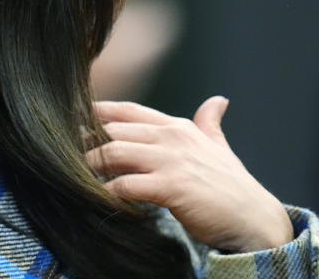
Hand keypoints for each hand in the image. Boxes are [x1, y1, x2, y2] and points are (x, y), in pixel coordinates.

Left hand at [86, 96, 292, 252]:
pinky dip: (109, 190)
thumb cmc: (233, 185)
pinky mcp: (172, 187)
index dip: (98, 110)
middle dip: (86, 138)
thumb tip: (218, 100)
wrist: (255, 218)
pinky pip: (127, 184)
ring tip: (76, 172)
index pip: (128, 110)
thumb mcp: (219, 146)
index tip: (72, 116)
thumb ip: (210, 123)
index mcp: (178, 127)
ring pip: (114, 152)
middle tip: (63, 149)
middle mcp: (172, 137)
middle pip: (114, 128)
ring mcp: (172, 161)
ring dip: (91, 163)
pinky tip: (100, 196)